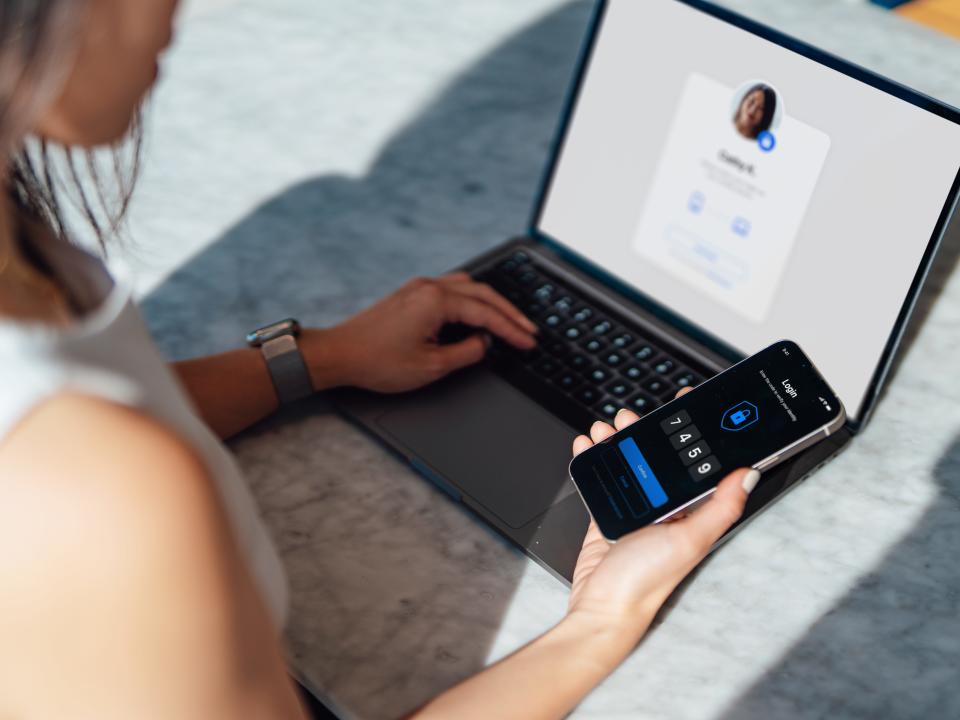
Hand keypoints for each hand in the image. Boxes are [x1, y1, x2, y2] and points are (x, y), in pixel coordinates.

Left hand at [301, 272, 536, 392]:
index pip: (486, 314)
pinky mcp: (411, 294)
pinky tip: (478, 313)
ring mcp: (419, 287)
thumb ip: (466, 352)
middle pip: (483, 293)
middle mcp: (429, 287)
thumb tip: (484, 342)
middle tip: (528, 330)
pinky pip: (452, 288)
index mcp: (436, 301)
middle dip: (509, 313)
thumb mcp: (431, 366)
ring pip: (468, 286)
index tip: (528, 342)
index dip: (511, 329)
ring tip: (509, 321)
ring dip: (491, 303)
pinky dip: (472, 300)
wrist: (339, 354)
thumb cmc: (377, 361)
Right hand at [566, 394, 758, 644]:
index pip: (696, 462)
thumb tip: (749, 475)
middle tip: (632, 415)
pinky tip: (587, 445)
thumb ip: (721, 507)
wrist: (602, 607)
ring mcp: (635, 510)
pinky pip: (602, 477)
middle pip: (657, 457)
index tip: (684, 404)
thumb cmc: (646, 582)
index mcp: (691, 512)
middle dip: (644, 431)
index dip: (691, 431)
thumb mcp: (690, 540)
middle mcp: (666, 509)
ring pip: (627, 462)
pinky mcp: (609, 514)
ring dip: (614, 440)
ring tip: (605, 427)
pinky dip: (593, 457)